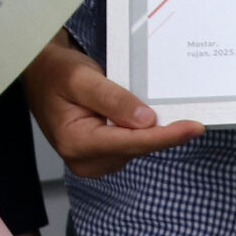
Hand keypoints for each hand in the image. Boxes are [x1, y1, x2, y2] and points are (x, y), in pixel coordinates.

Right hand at [24, 31, 202, 176]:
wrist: (41, 75)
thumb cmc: (56, 72)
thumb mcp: (81, 77)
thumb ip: (112, 98)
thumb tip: (146, 120)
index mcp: (76, 143)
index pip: (131, 142)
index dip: (166, 136)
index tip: (194, 128)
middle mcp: (85, 161)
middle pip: (138, 148)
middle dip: (163, 132)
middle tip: (191, 113)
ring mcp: (93, 162)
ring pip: (138, 148)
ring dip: (152, 131)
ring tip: (158, 106)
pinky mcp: (102, 157)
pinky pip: (132, 145)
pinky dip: (143, 131)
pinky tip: (145, 116)